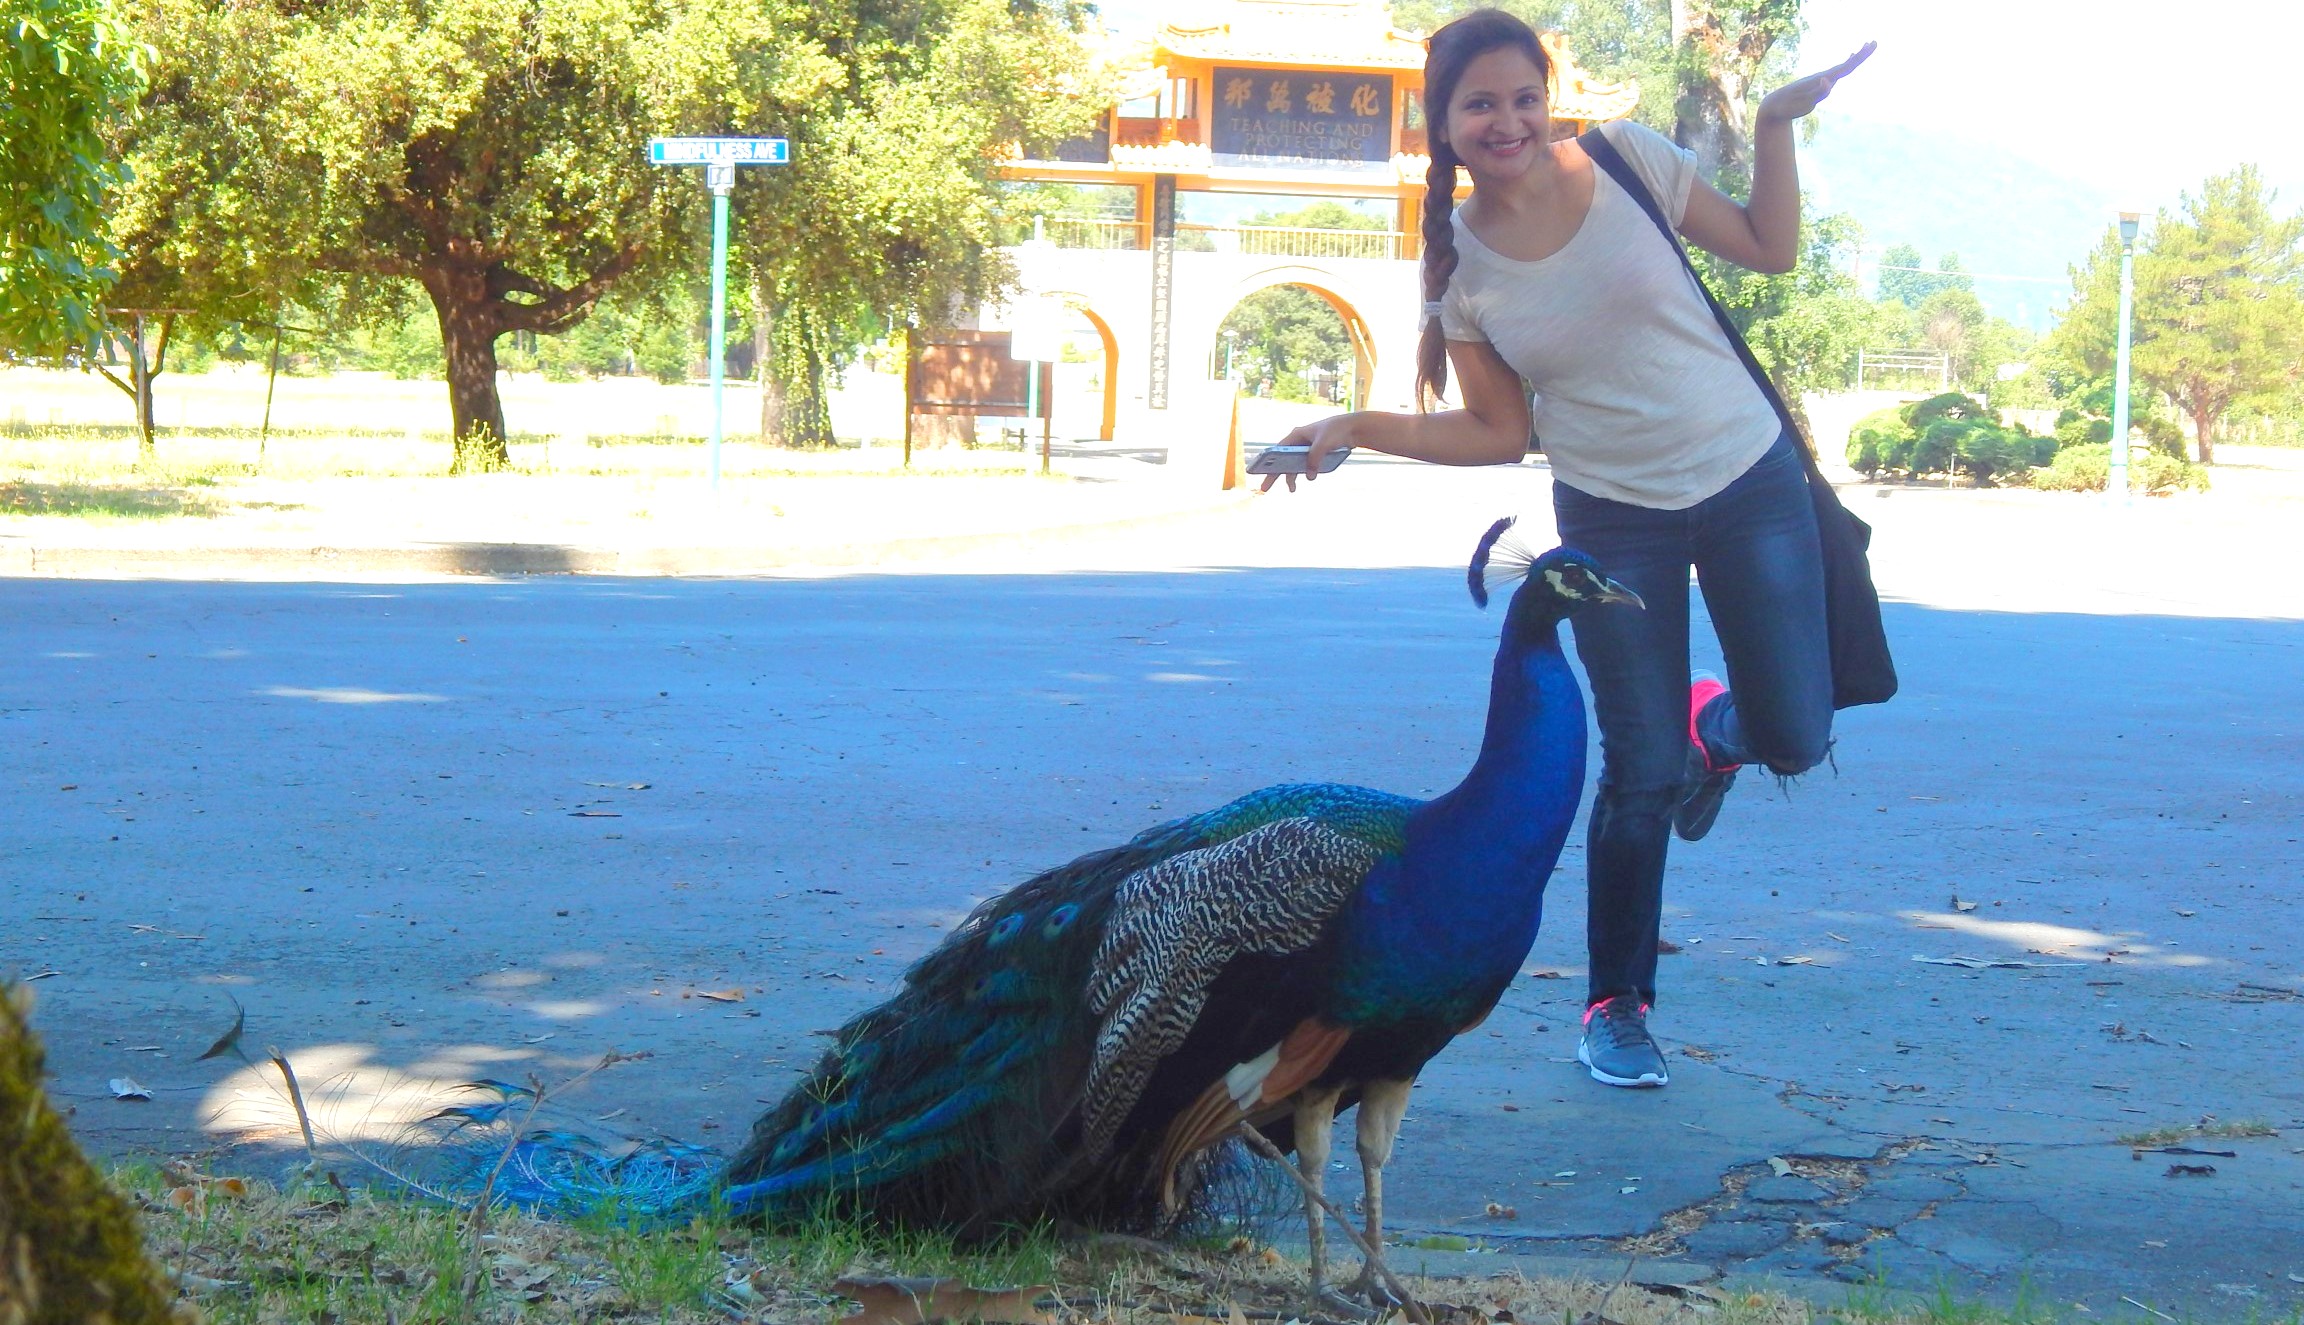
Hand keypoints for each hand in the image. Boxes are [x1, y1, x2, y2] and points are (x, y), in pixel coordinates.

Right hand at [1259, 414, 1357, 492]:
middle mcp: (1299, 442)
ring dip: (1292, 476)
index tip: (1261, 472)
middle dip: (1275, 474)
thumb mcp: (1323, 444)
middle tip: (1264, 489)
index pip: (1278, 450)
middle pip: (1283, 460)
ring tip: (1291, 490)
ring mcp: (1307, 449)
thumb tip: (1309, 477)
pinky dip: (1304, 473)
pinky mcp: (1316, 454)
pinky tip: (1306, 478)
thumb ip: (1314, 459)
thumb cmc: (1336, 431)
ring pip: (1295, 464)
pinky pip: (1306, 465)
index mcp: (1296, 435)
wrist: (1353, 428)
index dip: (1268, 461)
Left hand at [1756, 42, 1873, 123]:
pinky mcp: (1817, 84)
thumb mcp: (1804, 103)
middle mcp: (1823, 77)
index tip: (1871, 44)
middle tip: (1874, 42)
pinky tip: (1847, 60)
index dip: (1859, 57)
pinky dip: (1845, 64)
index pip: (1846, 67)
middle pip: (1846, 65)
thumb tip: (1829, 80)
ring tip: (1864, 47)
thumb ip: (1818, 93)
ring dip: (1855, 57)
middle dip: (1861, 55)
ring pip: (1841, 67)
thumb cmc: (1789, 106)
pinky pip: (1836, 72)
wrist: (1774, 106)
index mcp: (1823, 80)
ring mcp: (1820, 80)